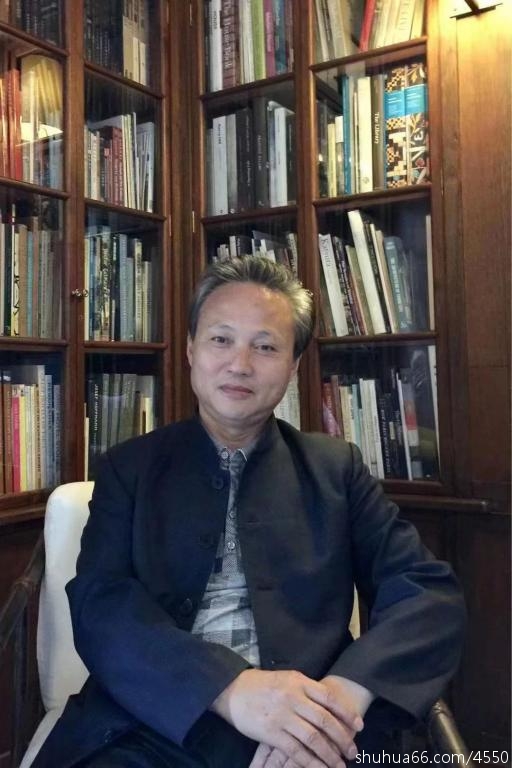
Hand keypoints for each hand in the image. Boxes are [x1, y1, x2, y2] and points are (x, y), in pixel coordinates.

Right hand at [247, 676, 374, 767]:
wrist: (234, 690)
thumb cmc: (264, 684)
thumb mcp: (287, 678)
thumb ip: (307, 689)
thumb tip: (330, 703)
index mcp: (299, 682)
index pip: (330, 698)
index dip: (347, 713)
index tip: (359, 726)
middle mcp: (293, 698)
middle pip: (325, 720)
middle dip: (343, 738)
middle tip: (353, 752)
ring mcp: (283, 716)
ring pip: (313, 738)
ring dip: (330, 754)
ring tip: (340, 765)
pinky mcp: (272, 733)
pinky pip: (296, 751)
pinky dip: (310, 762)